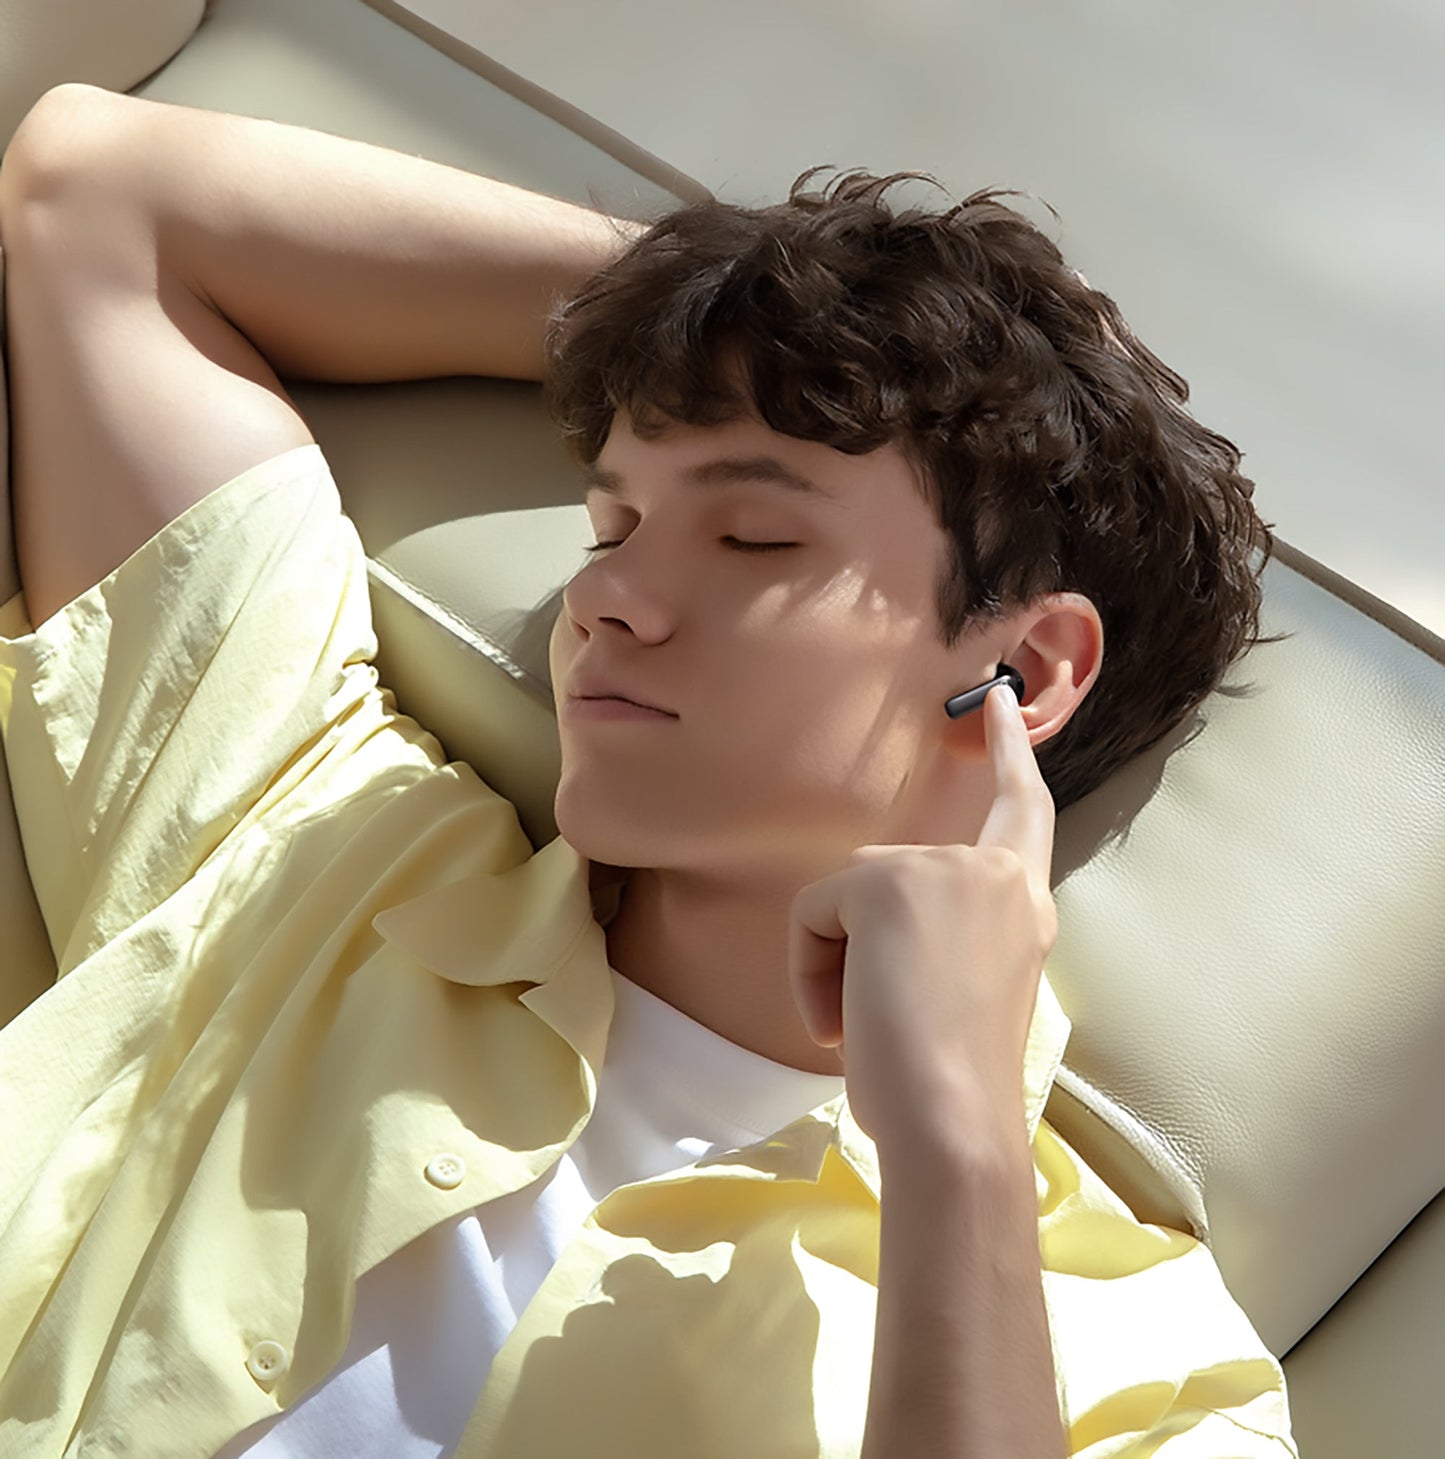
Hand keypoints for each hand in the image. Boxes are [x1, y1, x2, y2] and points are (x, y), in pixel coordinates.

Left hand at [787, 683, 1057, 1153]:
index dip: (1009, 753)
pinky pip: (814, 912)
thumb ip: (945, 936)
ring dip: (833, 968)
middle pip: (879, 879)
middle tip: (860, 1024)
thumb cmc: (955, 1086)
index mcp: (1023, 903)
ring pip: (844, 899)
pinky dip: (808, 970)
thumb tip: (883, 939)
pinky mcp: (890, 881)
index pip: (1020, 809)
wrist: (953, 1122)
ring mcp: (947, 868)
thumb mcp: (963, 992)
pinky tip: (842, 1021)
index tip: (999, 699)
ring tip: (863, 1030)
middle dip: (845, 947)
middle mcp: (995, 872)